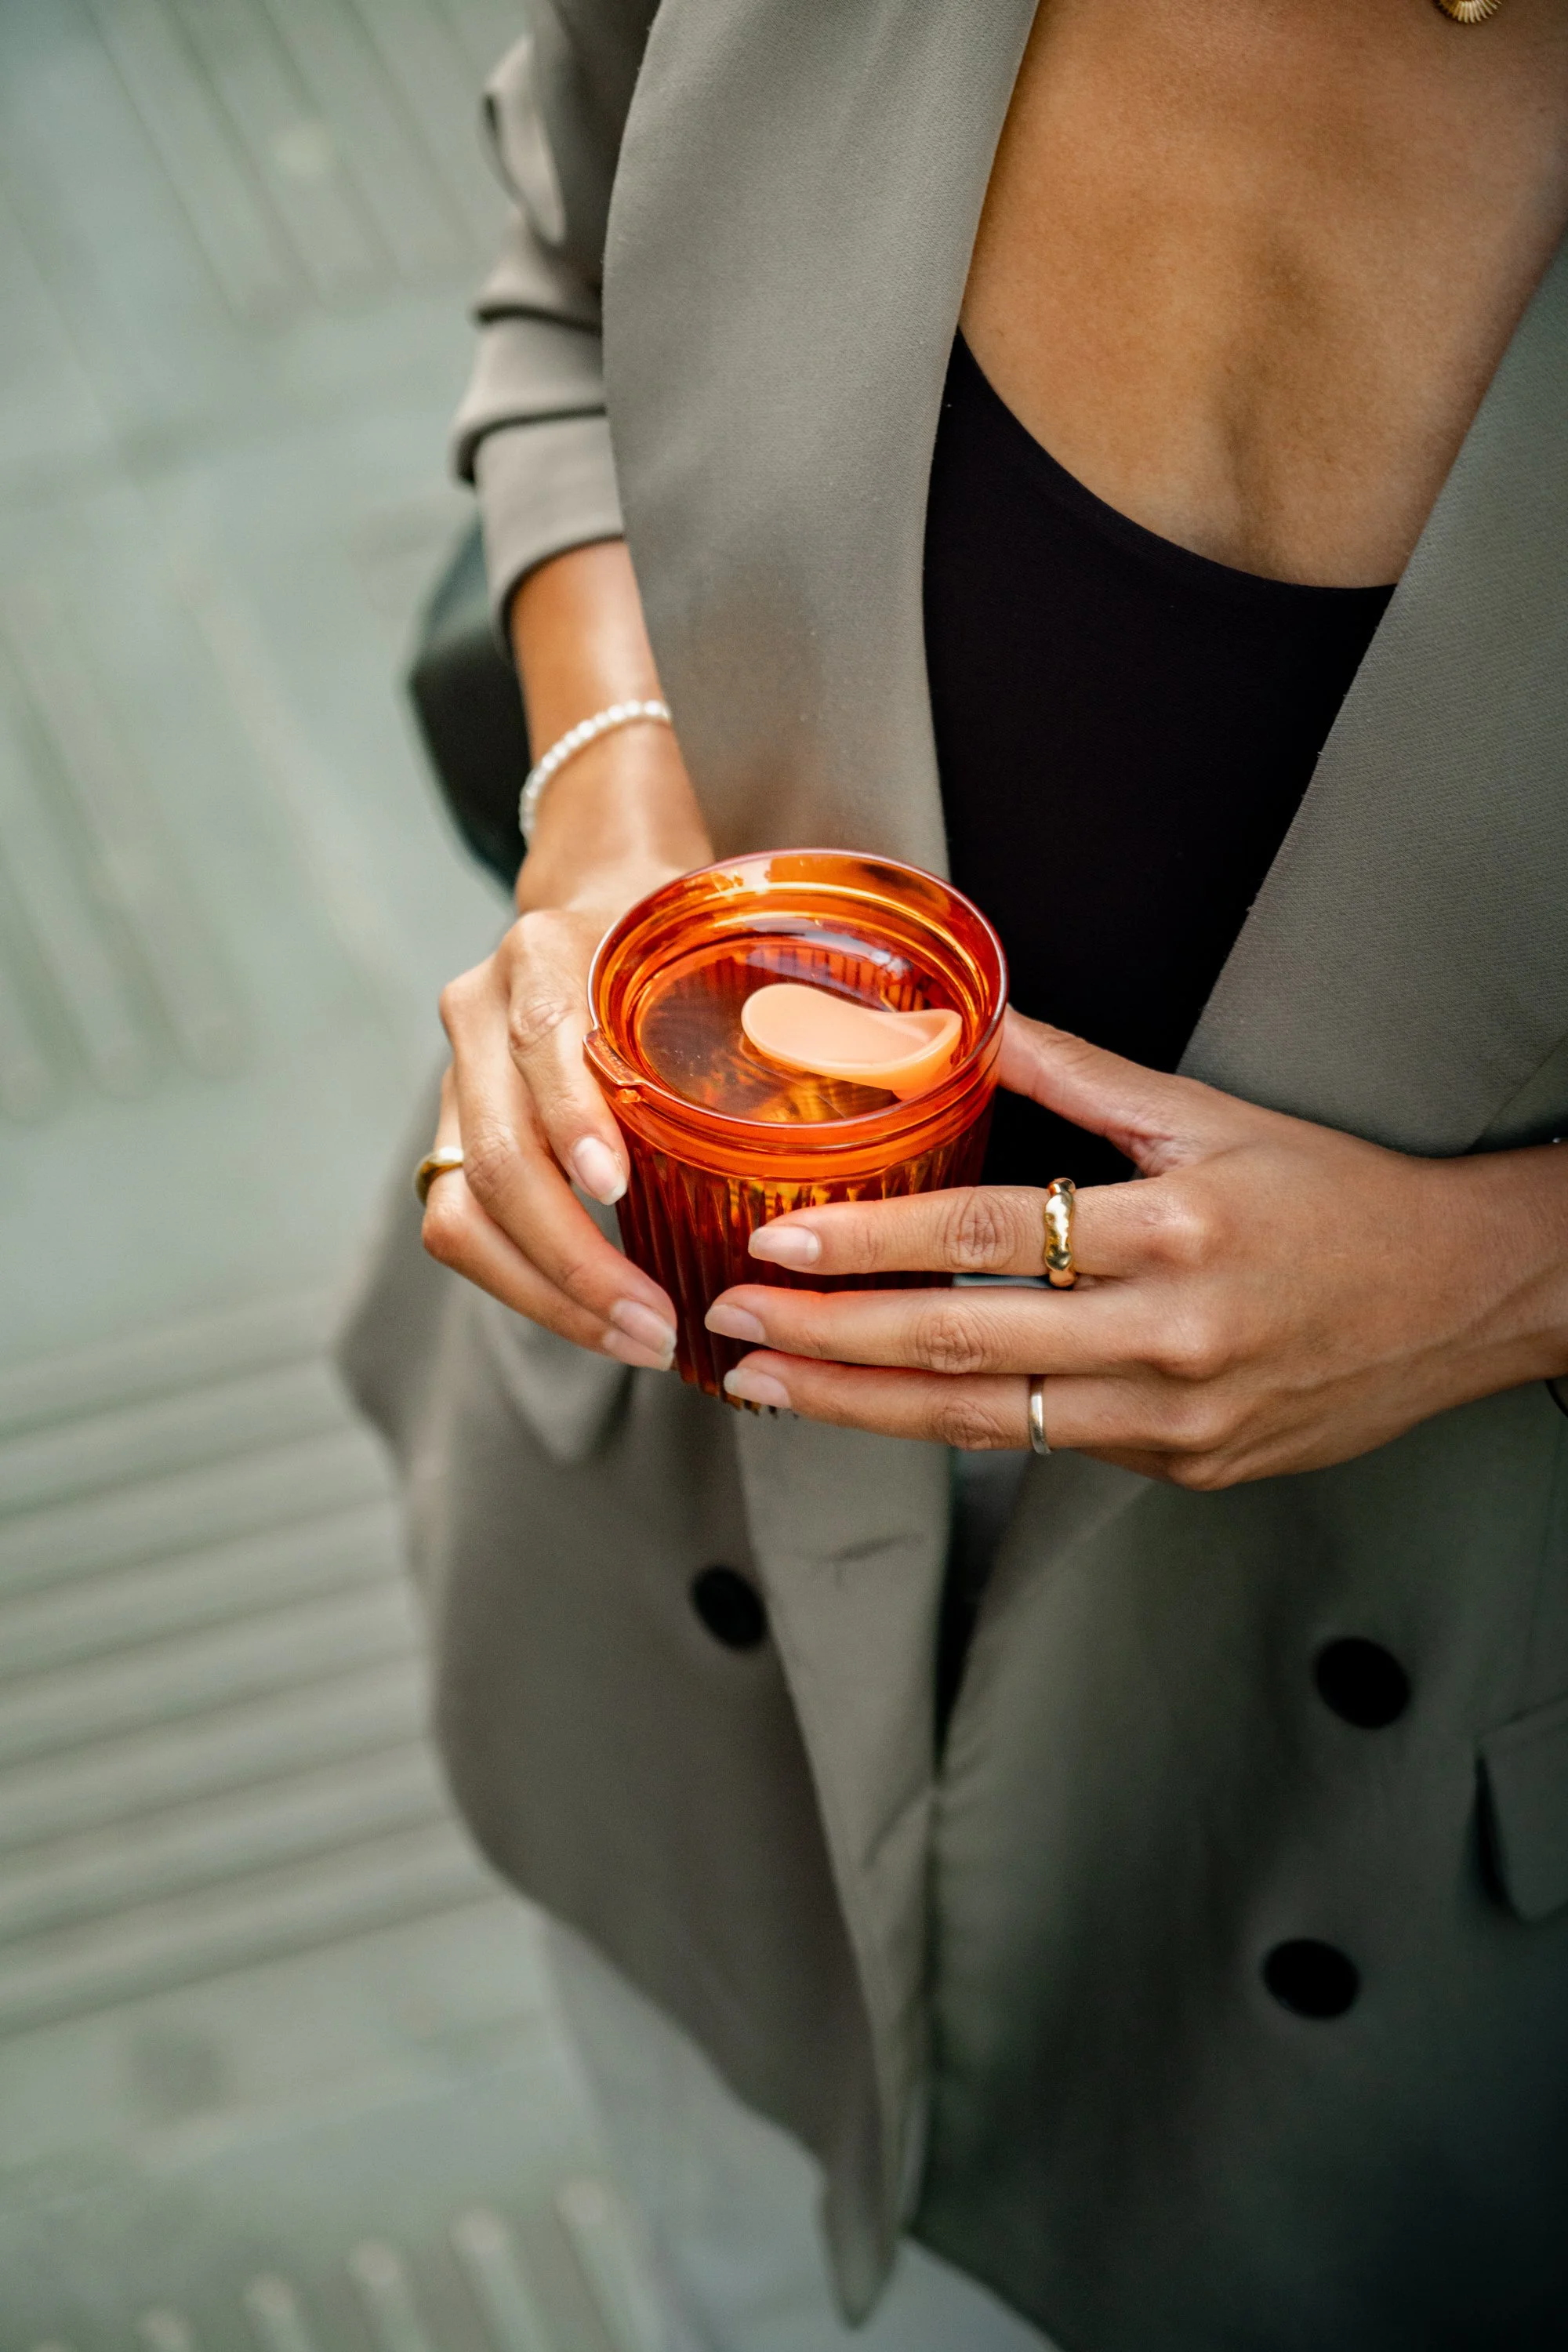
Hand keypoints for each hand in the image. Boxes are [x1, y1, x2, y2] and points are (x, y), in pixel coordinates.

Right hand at [420, 542, 712, 1370]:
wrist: (597, 884)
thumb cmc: (680, 925)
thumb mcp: (730, 932)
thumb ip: (794, 989)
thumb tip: (936, 1052)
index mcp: (549, 954)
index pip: (540, 1042)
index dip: (572, 1119)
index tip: (622, 1185)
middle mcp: (482, 1012)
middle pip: (495, 1157)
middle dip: (571, 1258)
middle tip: (655, 1322)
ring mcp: (458, 1077)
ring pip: (462, 1210)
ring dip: (547, 1290)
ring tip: (635, 1338)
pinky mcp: (455, 1131)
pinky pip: (465, 1225)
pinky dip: (531, 1284)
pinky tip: (602, 1318)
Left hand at [705, 1012, 1567, 1486]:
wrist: (1463, 1300)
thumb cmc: (1338, 1197)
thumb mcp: (1212, 1115)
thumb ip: (1078, 1075)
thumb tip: (968, 1022)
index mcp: (1173, 1230)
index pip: (981, 1234)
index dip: (866, 1244)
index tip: (772, 1247)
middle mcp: (1168, 1337)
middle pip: (959, 1347)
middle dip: (825, 1345)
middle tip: (729, 1333)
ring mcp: (1176, 1421)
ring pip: (987, 1421)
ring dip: (862, 1409)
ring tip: (768, 1390)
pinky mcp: (1185, 1468)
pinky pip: (1049, 1444)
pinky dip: (960, 1423)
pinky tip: (884, 1407)